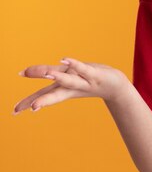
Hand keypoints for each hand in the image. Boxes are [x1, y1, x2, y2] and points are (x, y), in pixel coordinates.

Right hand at [14, 57, 129, 113]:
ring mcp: (84, 81)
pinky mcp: (95, 73)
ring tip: (47, 74)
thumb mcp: (67, 80)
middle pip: (54, 93)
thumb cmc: (89, 81)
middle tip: (29, 108)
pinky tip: (65, 59)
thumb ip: (47, 75)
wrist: (116, 86)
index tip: (14, 111)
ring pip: (69, 80)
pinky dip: (74, 64)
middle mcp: (72, 87)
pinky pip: (84, 68)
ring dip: (58, 77)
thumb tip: (27, 71)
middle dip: (41, 100)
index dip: (29, 102)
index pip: (43, 95)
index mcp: (63, 89)